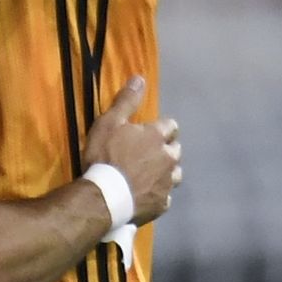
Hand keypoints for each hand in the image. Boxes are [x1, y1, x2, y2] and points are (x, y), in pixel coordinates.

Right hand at [81, 76, 181, 225]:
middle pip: (176, 150)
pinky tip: (147, 194)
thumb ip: (127, 101)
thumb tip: (140, 78)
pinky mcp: (163, 203)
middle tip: (148, 153)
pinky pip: (166, 196)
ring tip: (151, 175)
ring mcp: (168, 182)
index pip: (171, 126)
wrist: (105, 195)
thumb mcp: (109, 122)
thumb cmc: (105, 155)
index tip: (150, 132)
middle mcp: (168, 157)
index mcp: (157, 136)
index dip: (162, 128)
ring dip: (167, 172)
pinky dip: (159, 193)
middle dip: (166, 150)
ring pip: (176, 174)